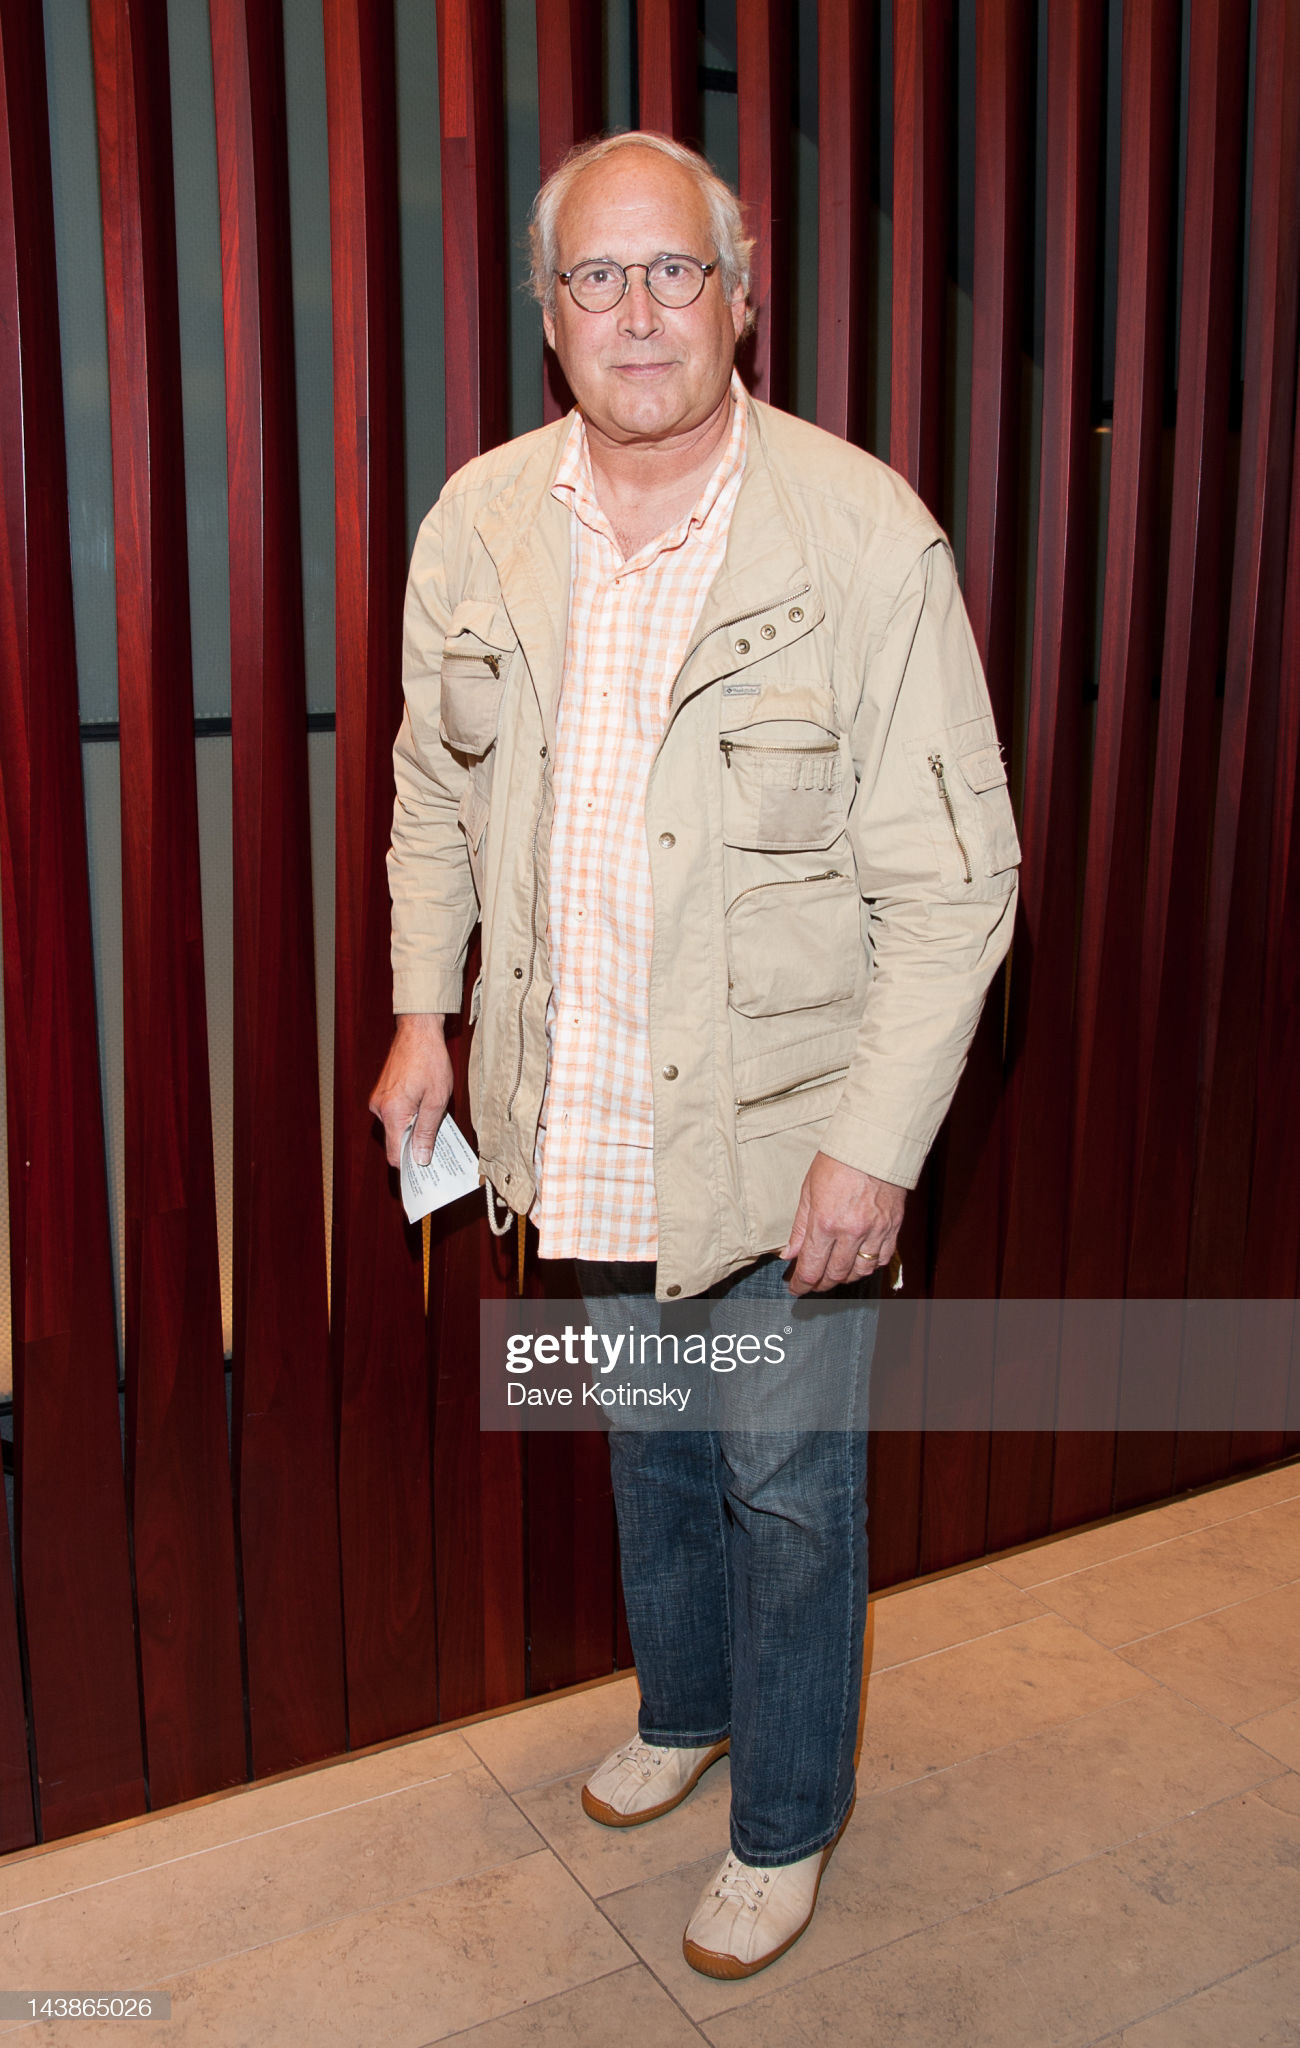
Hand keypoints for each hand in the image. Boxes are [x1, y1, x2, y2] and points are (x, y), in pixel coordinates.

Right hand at [369, 1014, 452, 1166]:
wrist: (417, 1031)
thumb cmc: (430, 1061)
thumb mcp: (436, 1100)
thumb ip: (426, 1132)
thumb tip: (420, 1158)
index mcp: (392, 1113)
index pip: (395, 1154)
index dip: (410, 1164)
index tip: (426, 1168)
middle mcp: (380, 1108)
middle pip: (396, 1141)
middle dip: (416, 1143)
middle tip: (439, 1141)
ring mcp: (379, 1100)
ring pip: (397, 1127)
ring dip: (414, 1126)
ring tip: (433, 1114)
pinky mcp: (382, 1093)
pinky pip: (395, 1113)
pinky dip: (409, 1115)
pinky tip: (424, 1105)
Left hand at [780, 1152, 906, 1295]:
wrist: (874, 1144)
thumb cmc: (838, 1161)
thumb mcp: (808, 1191)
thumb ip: (800, 1228)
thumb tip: (789, 1254)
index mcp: (826, 1223)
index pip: (811, 1268)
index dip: (802, 1285)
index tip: (797, 1289)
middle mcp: (851, 1232)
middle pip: (835, 1275)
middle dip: (821, 1284)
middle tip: (813, 1283)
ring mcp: (875, 1231)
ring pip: (860, 1272)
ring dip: (845, 1277)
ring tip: (835, 1272)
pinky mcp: (893, 1227)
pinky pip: (882, 1259)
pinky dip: (870, 1265)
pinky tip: (860, 1261)